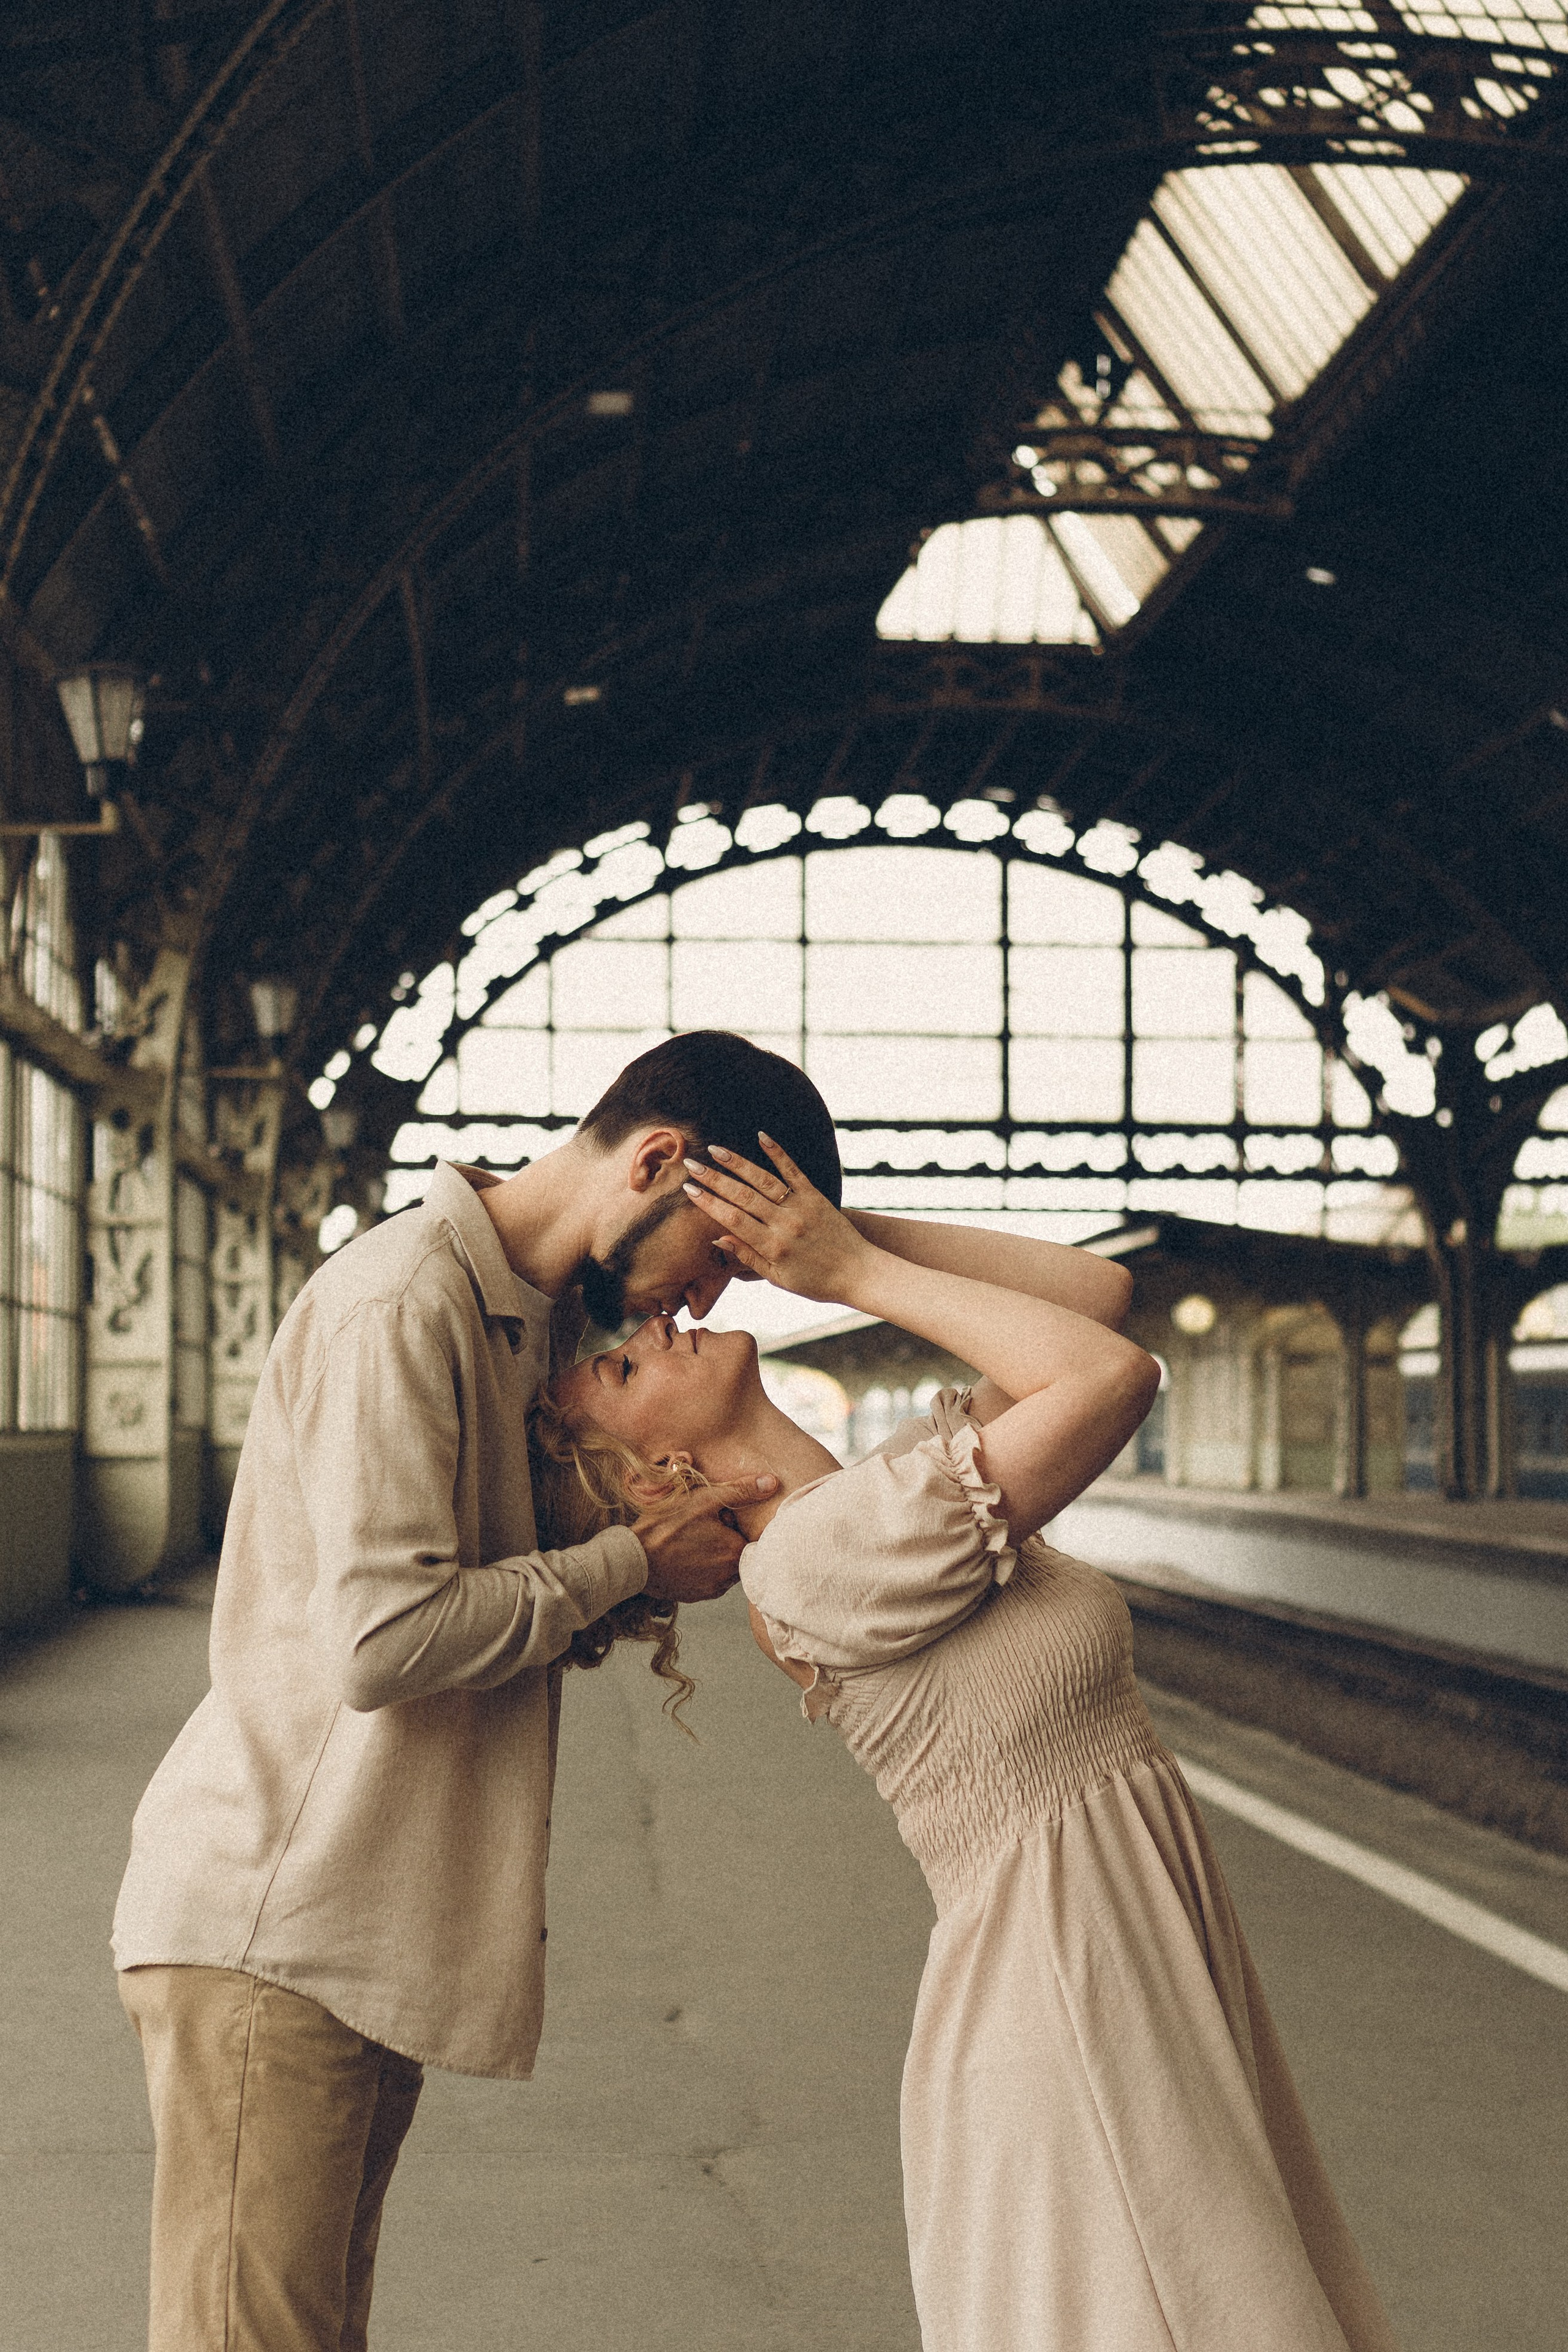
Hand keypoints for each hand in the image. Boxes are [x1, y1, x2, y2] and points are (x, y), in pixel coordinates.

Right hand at [633, 1475, 778, 1603]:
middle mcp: (729, 1576)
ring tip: (689, 1541)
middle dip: (724, 1539)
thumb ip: (740, 1491)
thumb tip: (771, 1482)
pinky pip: (708, 1579)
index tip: (717, 1517)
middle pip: (736, 1551)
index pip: (748, 1535)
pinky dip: (701, 1568)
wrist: (633, 1559)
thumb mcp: (704, 1500)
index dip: (733, 1523)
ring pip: (723, 1566)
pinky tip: (683, 1556)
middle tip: (699, 1527)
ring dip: (713, 1554)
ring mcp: (712, 1589)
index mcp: (736, 1551)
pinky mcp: (696, 1596)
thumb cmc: (666, 1526)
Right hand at [681, 1135, 874, 1301]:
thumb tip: (718, 1237)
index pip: (732, 1220)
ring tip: (715, 1150)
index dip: (708, 1203)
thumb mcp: (778, 1277)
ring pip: (763, 1181)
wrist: (859, 1273)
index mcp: (772, 1247)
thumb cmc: (816, 1281)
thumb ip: (748, 1257)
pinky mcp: (816, 1196)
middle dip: (713, 1179)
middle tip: (691, 1165)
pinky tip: (761, 1136)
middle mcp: (785, 1224)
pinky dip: (777, 1153)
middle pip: (742, 1197)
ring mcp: (801, 1207)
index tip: (688, 1190)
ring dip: (737, 1163)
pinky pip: (794, 1171)